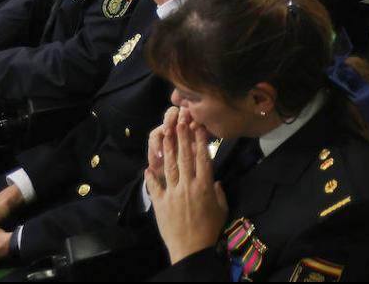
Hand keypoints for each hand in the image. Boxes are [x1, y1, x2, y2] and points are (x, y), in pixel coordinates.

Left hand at [147, 114, 227, 264]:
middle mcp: (188, 185)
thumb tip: (213, 181)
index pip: (203, 157)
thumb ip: (218, 192)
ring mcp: (172, 193)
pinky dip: (151, 176)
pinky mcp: (160, 203)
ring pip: (169, 166)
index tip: (198, 126)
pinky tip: (148, 166)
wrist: (191, 248)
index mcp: (205, 185)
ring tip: (165, 133)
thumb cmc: (210, 228)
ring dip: (167, 149)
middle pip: (185, 157)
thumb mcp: (221, 208)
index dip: (200, 140)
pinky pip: (155, 186)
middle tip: (180, 121)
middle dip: (182, 137)